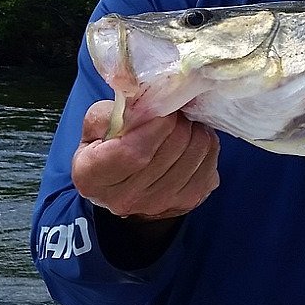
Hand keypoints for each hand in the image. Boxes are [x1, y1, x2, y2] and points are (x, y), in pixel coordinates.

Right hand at [72, 99, 220, 220]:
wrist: (121, 186)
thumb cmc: (106, 148)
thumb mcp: (96, 124)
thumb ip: (115, 110)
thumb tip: (147, 100)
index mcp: (93, 176)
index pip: (134, 152)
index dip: (155, 125)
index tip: (162, 108)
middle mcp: (125, 198)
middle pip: (170, 149)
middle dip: (178, 120)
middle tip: (173, 111)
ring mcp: (158, 204)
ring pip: (195, 153)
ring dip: (194, 130)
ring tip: (182, 124)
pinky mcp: (187, 202)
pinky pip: (210, 164)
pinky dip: (206, 145)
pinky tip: (191, 141)